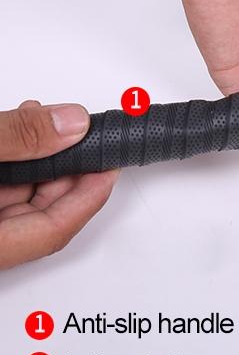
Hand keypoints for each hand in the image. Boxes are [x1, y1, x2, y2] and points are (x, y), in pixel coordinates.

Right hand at [0, 101, 117, 269]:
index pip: (55, 229)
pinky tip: (19, 136)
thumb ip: (17, 139)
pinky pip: (3, 191)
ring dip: (39, 161)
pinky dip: (16, 164)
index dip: (90, 196)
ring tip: (47, 125)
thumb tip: (70, 125)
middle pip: (42, 213)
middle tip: (86, 139)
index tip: (112, 168)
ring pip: (22, 199)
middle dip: (67, 169)